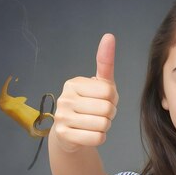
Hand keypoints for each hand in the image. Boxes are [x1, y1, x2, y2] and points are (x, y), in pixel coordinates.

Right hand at [52, 34, 118, 152]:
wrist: (69, 133)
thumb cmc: (90, 104)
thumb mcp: (100, 84)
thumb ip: (105, 62)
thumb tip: (109, 36)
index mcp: (74, 84)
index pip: (109, 92)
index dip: (113, 99)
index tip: (103, 101)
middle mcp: (65, 98)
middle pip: (107, 109)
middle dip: (110, 114)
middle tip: (99, 114)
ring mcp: (62, 117)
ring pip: (103, 124)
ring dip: (105, 126)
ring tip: (95, 123)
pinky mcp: (64, 135)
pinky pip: (97, 138)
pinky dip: (100, 137)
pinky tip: (90, 133)